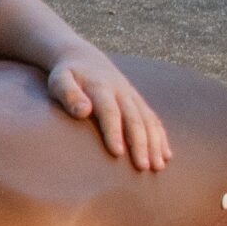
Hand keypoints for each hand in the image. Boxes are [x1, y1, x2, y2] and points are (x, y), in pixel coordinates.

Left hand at [47, 50, 170, 171]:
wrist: (84, 58)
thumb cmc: (67, 75)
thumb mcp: (60, 80)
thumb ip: (68, 94)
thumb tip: (83, 111)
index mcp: (101, 88)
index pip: (110, 112)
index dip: (114, 132)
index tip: (118, 153)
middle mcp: (122, 92)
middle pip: (134, 119)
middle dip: (140, 143)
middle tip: (143, 167)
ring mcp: (132, 97)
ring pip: (148, 121)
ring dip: (155, 144)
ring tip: (158, 166)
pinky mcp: (138, 101)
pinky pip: (153, 120)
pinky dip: (161, 137)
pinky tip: (166, 155)